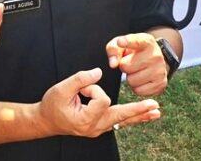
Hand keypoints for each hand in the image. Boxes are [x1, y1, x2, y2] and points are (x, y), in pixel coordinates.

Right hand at [37, 68, 160, 136]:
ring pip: (122, 121)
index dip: (93, 88)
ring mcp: (98, 129)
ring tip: (155, 112)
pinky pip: (118, 122)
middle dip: (137, 110)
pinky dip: (130, 118)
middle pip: (120, 116)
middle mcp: (94, 127)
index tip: (82, 88)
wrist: (45, 120)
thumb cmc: (51, 105)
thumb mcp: (61, 89)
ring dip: (138, 115)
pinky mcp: (99, 126)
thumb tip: (98, 72)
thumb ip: (80, 79)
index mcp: (85, 119)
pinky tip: (142, 116)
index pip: (101, 99)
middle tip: (153, 106)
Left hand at [107, 34, 167, 95]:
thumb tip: (113, 64)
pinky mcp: (161, 84)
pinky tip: (141, 79)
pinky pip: (138, 91)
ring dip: (130, 77)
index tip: (120, 42)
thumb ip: (113, 49)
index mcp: (146, 41)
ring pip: (132, 81)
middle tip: (130, 62)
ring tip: (136, 70)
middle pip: (126, 66)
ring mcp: (160, 70)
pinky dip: (136, 87)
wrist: (154, 58)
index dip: (127, 42)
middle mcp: (156, 55)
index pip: (136, 41)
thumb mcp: (123, 44)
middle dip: (124, 66)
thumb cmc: (135, 50)